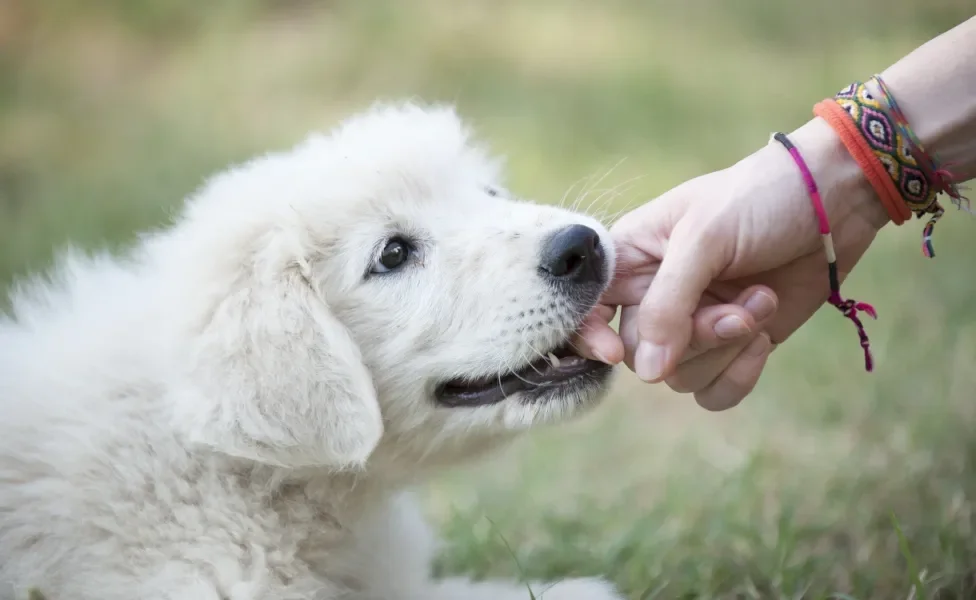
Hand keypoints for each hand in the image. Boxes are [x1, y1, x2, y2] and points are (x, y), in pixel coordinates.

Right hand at [580, 118, 889, 409]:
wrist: (833, 200)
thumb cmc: (759, 198)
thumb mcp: (705, 238)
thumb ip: (669, 304)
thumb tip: (648, 373)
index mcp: (631, 258)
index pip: (587, 310)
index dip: (591, 337)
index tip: (614, 351)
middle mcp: (654, 296)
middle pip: (642, 356)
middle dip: (694, 339)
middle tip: (736, 309)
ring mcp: (694, 324)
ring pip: (680, 378)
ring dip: (726, 349)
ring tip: (760, 302)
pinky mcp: (733, 346)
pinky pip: (715, 391)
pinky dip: (740, 374)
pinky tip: (765, 336)